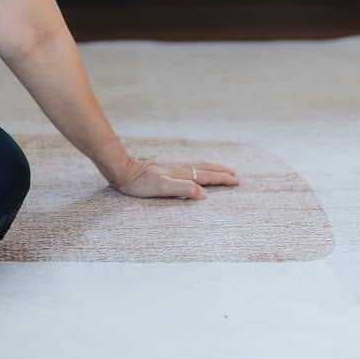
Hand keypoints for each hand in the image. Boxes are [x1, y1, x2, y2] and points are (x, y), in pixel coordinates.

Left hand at [111, 157, 239, 200]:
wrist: (123, 170)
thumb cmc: (141, 183)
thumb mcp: (162, 188)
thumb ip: (184, 188)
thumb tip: (204, 193)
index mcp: (181, 173)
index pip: (206, 176)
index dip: (221, 179)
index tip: (236, 180)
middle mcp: (179, 168)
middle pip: (205, 168)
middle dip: (221, 171)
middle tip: (235, 174)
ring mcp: (173, 166)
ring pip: (198, 165)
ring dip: (212, 167)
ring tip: (221, 169)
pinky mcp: (166, 167)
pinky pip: (190, 165)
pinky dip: (200, 167)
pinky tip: (196, 168)